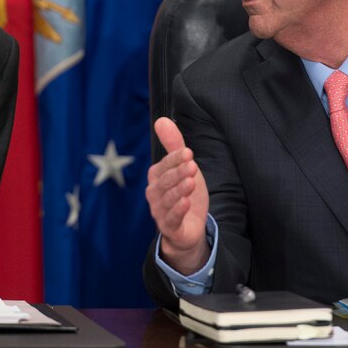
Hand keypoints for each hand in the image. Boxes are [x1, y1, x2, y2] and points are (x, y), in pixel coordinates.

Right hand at [146, 117, 209, 274]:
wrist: (189, 227)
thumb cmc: (184, 193)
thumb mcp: (184, 167)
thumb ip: (174, 145)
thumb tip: (161, 120)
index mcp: (156, 177)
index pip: (164, 165)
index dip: (176, 159)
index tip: (188, 152)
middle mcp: (155, 194)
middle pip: (165, 181)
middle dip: (178, 173)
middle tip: (192, 165)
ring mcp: (160, 211)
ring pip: (168, 199)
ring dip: (179, 190)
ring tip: (191, 182)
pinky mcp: (169, 227)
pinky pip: (171, 218)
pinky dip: (178, 210)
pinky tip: (186, 202)